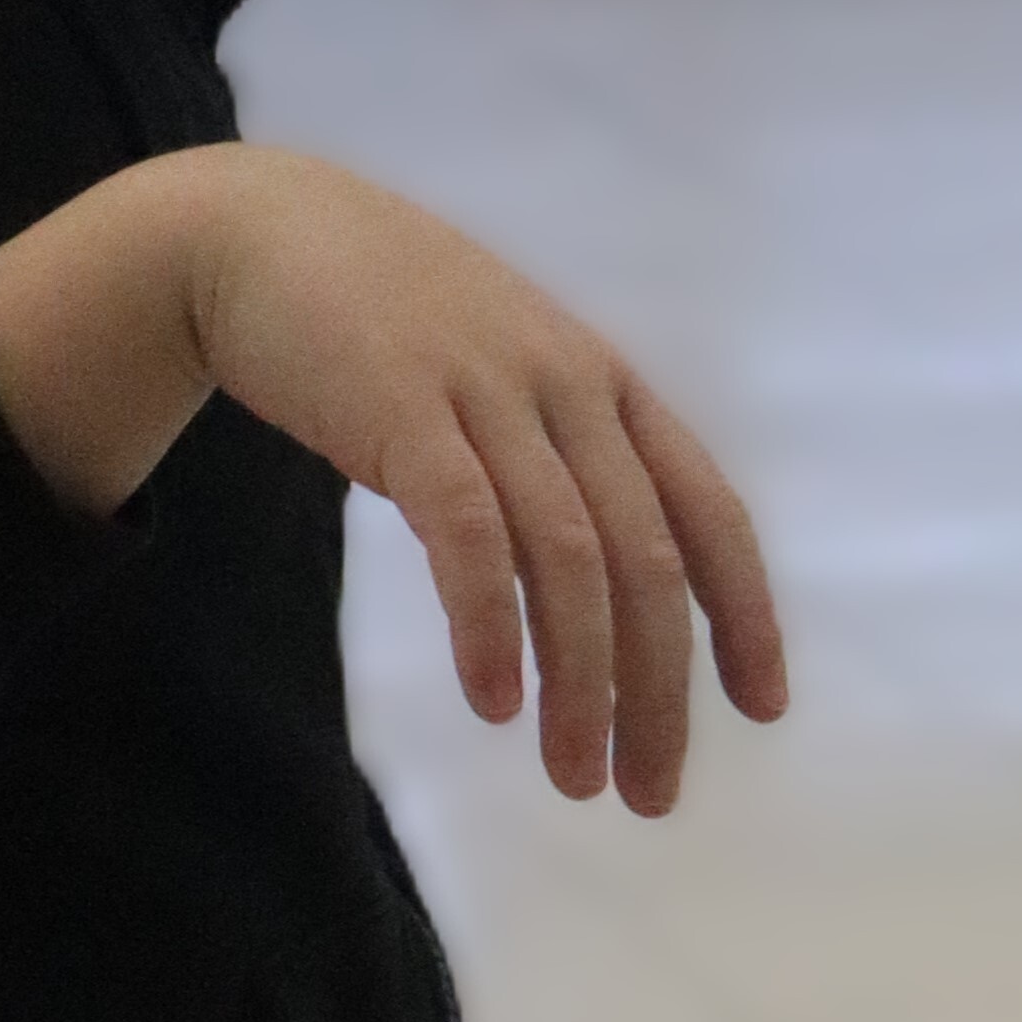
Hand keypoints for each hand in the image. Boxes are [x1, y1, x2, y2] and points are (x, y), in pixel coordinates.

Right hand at [0, 146, 786, 815]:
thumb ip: (555, 465)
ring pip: (571, 558)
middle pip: (646, 559)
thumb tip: (598, 598)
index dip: (743, 612)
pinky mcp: (403, 406)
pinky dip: (491, 625)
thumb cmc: (386, 326)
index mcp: (608, 388)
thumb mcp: (502, 381)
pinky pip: (469, 532)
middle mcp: (568, 386)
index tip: (761, 706)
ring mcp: (488, 391)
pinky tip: (493, 702)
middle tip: (647, 792)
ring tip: (575, 777)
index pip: (708, 510)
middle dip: (658, 689)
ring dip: (582, 684)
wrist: (260, 229)